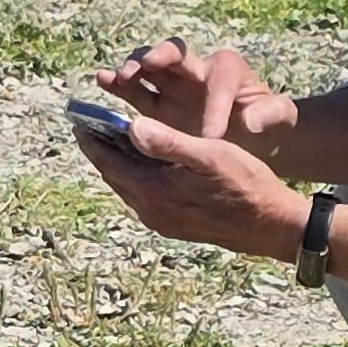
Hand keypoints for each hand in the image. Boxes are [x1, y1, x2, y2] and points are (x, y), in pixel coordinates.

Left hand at [74, 110, 305, 261]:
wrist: (269, 226)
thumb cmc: (245, 184)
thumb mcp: (210, 154)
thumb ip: (169, 141)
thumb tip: (132, 126)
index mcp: (153, 190)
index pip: (108, 161)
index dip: (92, 139)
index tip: (78, 120)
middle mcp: (150, 210)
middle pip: (113, 174)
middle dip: (101, 149)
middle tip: (92, 126)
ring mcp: (160, 221)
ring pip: (127, 186)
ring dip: (118, 164)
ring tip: (114, 141)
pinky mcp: (172, 225)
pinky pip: (143, 197)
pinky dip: (136, 177)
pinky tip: (145, 164)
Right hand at [95, 37, 297, 158]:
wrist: (251, 139)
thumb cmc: (268, 125)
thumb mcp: (282, 118)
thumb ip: (272, 113)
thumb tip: (249, 120)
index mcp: (229, 71)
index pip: (219, 80)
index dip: (214, 105)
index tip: (211, 136)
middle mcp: (196, 71)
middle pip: (175, 52)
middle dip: (161, 56)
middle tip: (148, 66)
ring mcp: (172, 86)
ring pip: (148, 66)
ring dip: (133, 67)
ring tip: (118, 77)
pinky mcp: (156, 104)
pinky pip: (134, 90)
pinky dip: (117, 84)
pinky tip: (103, 81)